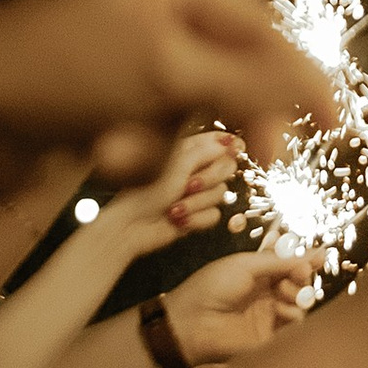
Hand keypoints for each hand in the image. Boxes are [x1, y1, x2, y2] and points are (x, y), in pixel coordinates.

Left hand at [0, 0, 334, 177]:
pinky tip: (98, 157)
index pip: (255, 21)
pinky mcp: (92, 95)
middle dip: (230, 114)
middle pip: (226, 65)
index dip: (297, 73)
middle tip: (260, 161)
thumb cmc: (57, 70)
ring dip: (165, 139)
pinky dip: (132, 149)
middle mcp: (144, 1)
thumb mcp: (164, 73)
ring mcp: (117, 49)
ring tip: (120, 152)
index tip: (335, 125)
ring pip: (187, 107)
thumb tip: (317, 89)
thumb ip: (247, 83)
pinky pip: (145, 128)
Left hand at [118, 130, 239, 254]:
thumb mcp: (176, 165)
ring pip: (220, 194)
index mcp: (187, 150)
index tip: (235, 149)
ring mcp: (196, 193)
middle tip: (189, 185)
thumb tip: (229, 142)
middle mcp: (194, 169)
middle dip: (209, 179)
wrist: (131, 227)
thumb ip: (205, 152)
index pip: (218, 140)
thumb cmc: (145, 192)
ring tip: (174, 207)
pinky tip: (178, 220)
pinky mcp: (197, 214)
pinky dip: (196, 219)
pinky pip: (215, 216)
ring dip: (197, 203)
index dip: (229, 144)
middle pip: (226, 167)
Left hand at [168, 246, 313, 365]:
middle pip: (299, 284)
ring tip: (282, 293)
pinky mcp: (270, 337)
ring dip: (297, 294)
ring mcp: (269, 315)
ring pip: (300, 304)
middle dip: (302, 276)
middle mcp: (266, 294)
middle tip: (299, 274)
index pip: (289, 266)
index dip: (305, 261)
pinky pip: (294, 326)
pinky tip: (280, 309)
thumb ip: (279, 261)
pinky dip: (294, 314)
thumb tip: (313, 254)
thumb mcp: (246, 265)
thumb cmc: (213, 287)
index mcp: (258, 274)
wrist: (193, 322)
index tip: (319, 257)